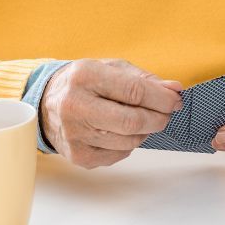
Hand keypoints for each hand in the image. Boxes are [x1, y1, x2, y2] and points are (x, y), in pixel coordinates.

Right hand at [40, 59, 183, 168]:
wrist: (48, 102)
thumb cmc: (85, 82)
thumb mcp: (112, 68)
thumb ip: (144, 79)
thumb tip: (174, 89)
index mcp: (86, 76)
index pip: (134, 91)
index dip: (161, 98)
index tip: (176, 99)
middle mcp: (75, 106)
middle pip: (131, 121)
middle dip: (158, 118)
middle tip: (168, 113)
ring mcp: (74, 134)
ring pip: (127, 141)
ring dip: (146, 131)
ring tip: (146, 119)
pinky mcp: (77, 156)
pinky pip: (117, 155)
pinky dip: (130, 144)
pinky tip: (125, 131)